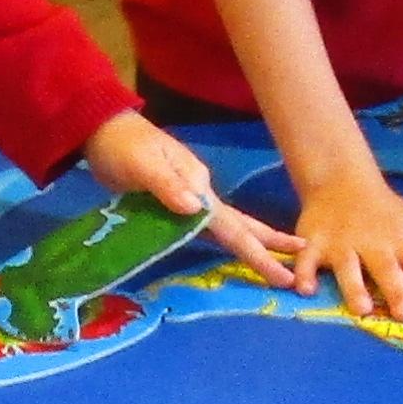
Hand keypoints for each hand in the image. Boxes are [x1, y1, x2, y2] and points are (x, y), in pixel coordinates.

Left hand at [79, 111, 305, 285]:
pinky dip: (226, 241)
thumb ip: (167, 185)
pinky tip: (237, 250)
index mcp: (197, 185)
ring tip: (282, 261)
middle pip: (240, 226)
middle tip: (297, 270)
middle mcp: (200, 192)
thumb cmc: (122, 147)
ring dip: (253, 244)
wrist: (104, 132)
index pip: (232, 225)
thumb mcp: (141, 164)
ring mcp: (190, 198)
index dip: (257, 251)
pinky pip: (207, 229)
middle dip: (269, 248)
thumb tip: (198, 209)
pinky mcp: (175, 205)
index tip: (283, 272)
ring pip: (228, 227)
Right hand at [297, 170, 402, 322]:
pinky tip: (303, 289)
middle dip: (397, 291)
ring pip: (349, 269)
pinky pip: (307, 260)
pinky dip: (304, 273)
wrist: (342, 183)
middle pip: (388, 270)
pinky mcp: (315, 243)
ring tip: (362, 310)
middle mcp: (375, 246)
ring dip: (355, 288)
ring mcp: (344, 245)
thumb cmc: (390, 212)